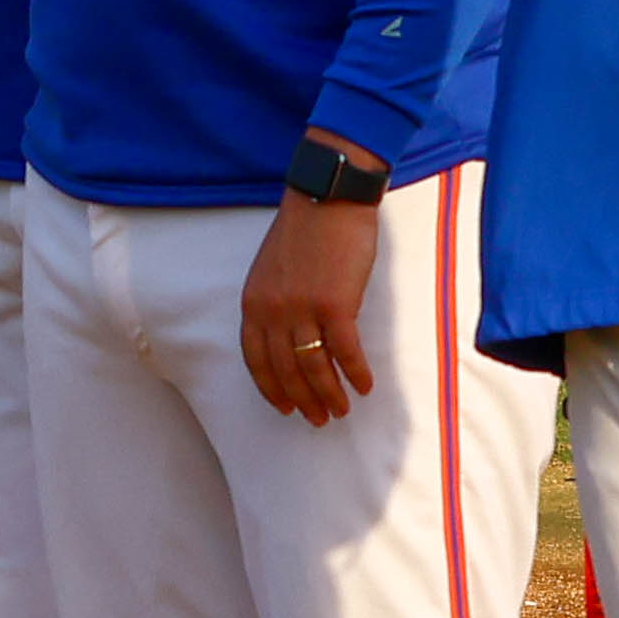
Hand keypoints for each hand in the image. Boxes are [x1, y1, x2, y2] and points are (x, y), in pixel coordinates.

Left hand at [240, 173, 383, 423]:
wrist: (329, 197)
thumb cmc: (305, 229)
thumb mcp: (272, 269)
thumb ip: (275, 303)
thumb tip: (291, 337)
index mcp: (253, 302)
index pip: (256, 359)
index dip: (271, 388)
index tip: (284, 407)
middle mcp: (273, 311)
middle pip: (285, 370)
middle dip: (303, 400)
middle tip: (319, 419)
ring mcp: (302, 309)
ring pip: (314, 367)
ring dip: (330, 394)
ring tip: (342, 410)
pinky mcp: (335, 305)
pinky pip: (345, 352)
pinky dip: (355, 373)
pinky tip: (365, 386)